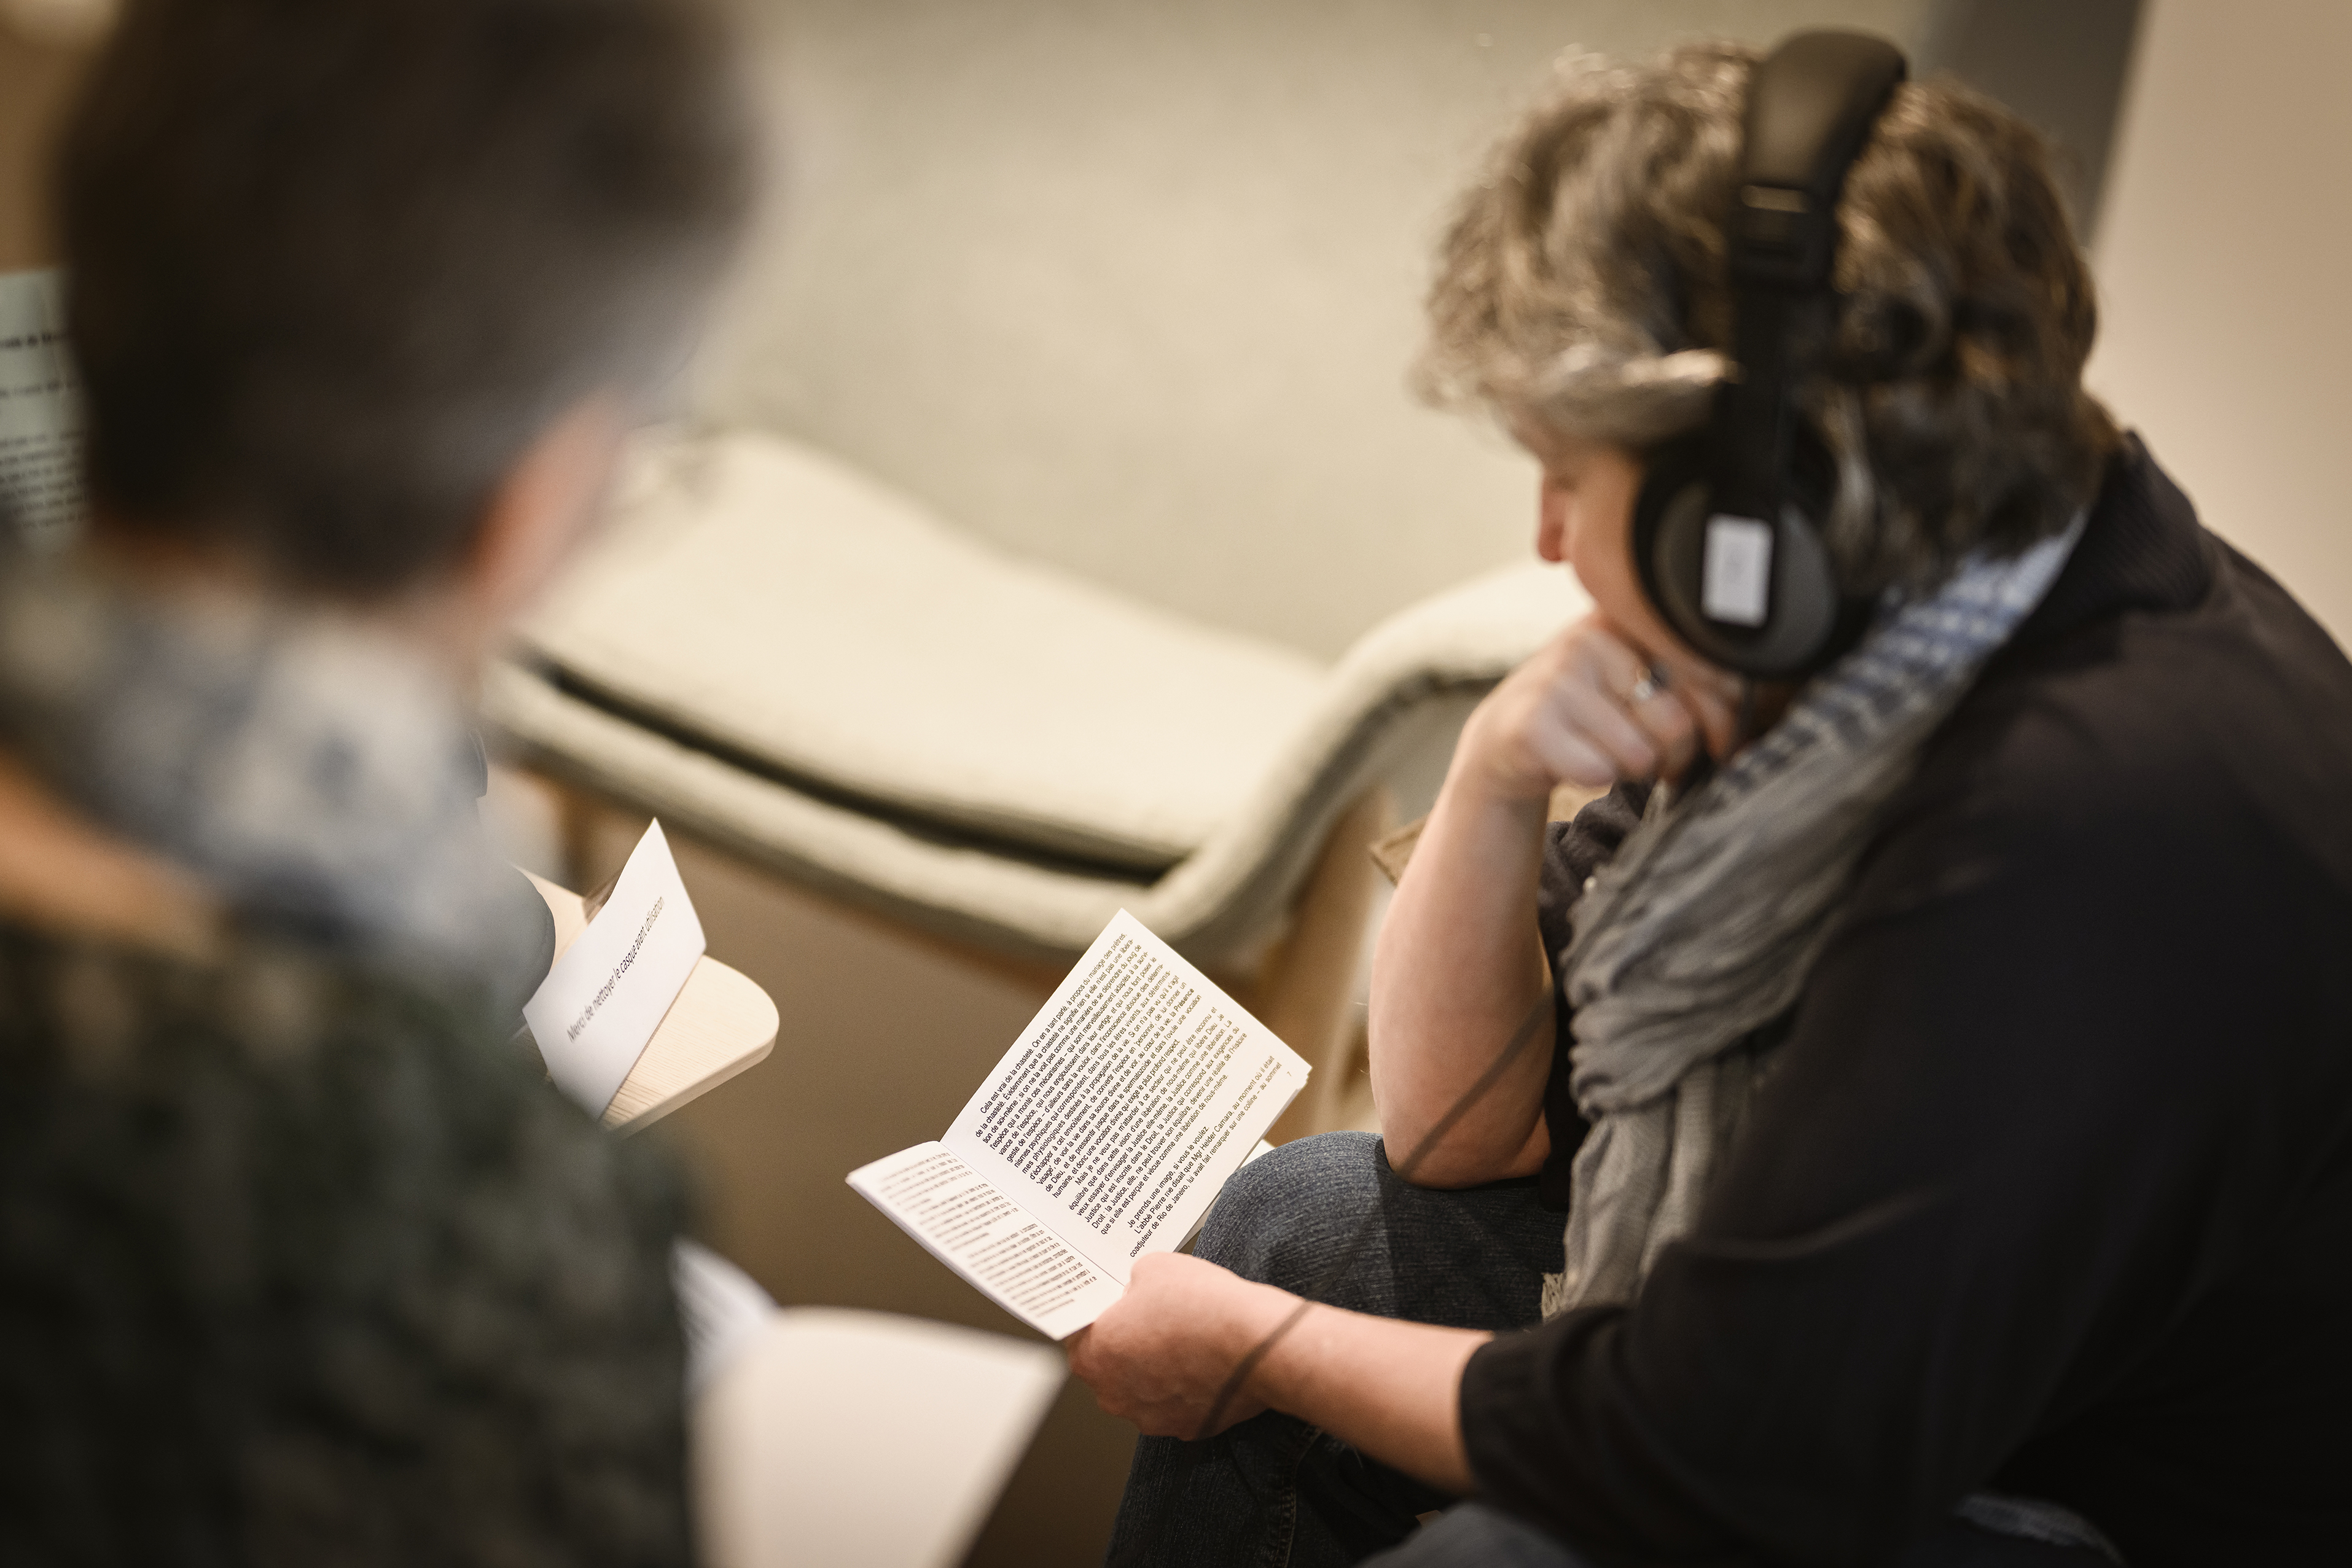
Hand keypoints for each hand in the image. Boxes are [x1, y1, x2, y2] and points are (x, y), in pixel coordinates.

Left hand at [1066, 1253, 1301, 1439]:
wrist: (1257, 1344)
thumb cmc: (1204, 1306)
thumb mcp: (1154, 1266)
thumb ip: (1132, 1284)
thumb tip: (1136, 1291)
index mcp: (1094, 1355)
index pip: (1077, 1334)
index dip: (1097, 1315)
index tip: (1111, 1306)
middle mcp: (1113, 1395)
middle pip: (1108, 1365)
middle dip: (1125, 1343)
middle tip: (1151, 1316)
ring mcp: (1149, 1418)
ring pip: (1141, 1388)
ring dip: (1154, 1368)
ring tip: (1184, 1338)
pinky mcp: (1185, 1428)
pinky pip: (1175, 1404)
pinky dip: (1184, 1387)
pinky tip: (1203, 1361)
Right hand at [1456, 614, 1739, 804]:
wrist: (1507, 738)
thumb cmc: (1591, 714)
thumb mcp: (1638, 678)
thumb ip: (1690, 684)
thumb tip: (1744, 735)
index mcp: (1627, 616)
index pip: (1706, 669)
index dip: (1720, 719)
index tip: (1715, 739)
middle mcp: (1591, 636)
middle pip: (1678, 724)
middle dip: (1673, 756)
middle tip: (1651, 756)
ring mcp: (1556, 677)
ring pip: (1639, 754)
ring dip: (1629, 770)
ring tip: (1605, 751)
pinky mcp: (1531, 723)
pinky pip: (1598, 773)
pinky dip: (1592, 779)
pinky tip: (1573, 760)